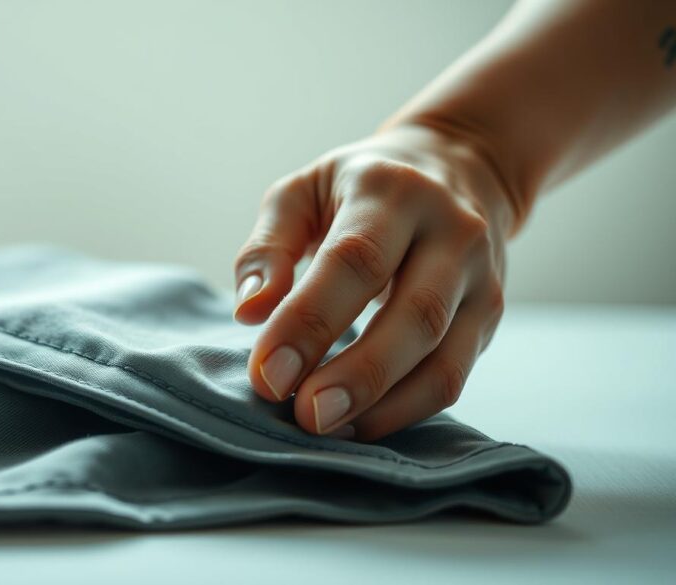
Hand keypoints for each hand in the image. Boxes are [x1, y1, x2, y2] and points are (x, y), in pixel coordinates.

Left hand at [233, 122, 513, 441]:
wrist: (459, 166)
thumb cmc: (357, 187)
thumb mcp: (302, 192)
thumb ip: (268, 247)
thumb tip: (250, 311)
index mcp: (391, 191)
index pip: (353, 261)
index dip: (309, 323)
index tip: (268, 374)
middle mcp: (450, 230)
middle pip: (413, 315)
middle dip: (357, 375)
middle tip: (305, 416)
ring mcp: (481, 276)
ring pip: (443, 357)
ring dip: (384, 405)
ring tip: (328, 429)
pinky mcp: (490, 314)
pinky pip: (454, 376)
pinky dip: (406, 410)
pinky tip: (358, 424)